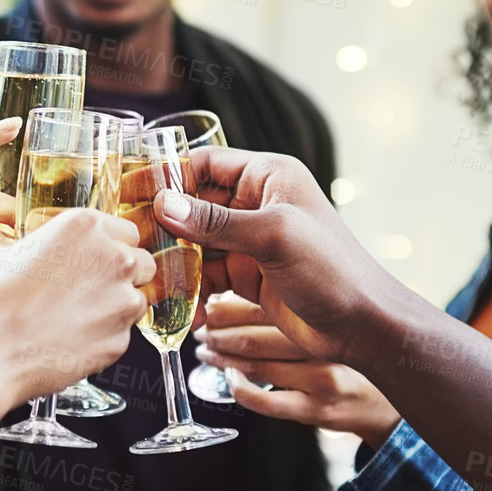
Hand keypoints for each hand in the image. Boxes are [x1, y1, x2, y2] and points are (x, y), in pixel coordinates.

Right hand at [0, 208, 153, 403]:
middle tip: (88, 288)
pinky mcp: (120, 341)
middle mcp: (112, 259)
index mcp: (83, 227)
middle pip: (139, 262)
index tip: (91, 258)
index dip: (107, 246)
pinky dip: (104, 338)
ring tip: (78, 317)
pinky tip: (73, 340)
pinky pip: (122, 336)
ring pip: (135, 300)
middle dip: (119, 275)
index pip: (124, 229)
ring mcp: (120, 302)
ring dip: (115, 306)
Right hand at [153, 147, 403, 367]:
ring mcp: (251, 241)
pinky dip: (190, 285)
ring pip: (197, 241)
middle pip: (195, 203)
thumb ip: (216, 222)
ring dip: (173, 256)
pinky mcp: (248, 275)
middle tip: (129, 236)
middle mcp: (257, 204)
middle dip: (164, 220)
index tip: (132, 191)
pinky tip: (175, 301)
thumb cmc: (333, 271)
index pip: (205, 164)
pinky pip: (207, 273)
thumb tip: (165, 204)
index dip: (167, 176)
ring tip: (145, 271)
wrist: (362, 326)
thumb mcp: (273, 237)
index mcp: (269, 177)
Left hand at [197, 292, 400, 447]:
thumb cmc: (348, 352)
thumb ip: (288, 305)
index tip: (208, 307)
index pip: (261, 305)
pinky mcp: (318, 409)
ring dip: (223, 359)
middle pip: (255, 336)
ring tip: (206, 353)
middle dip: (218, 334)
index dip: (225, 308)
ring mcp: (322, 379)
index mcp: (322, 314)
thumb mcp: (324, 320)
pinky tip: (230, 379)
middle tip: (201, 332)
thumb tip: (229, 294)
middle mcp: (324, 344)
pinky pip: (269, 402)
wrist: (385, 397)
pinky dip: (241, 390)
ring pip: (257, 367)